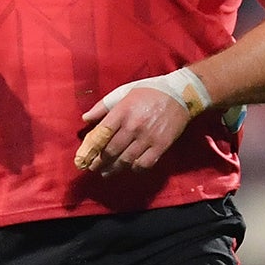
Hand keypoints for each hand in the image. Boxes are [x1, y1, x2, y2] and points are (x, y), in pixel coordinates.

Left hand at [76, 69, 204, 174]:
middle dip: (99, 163)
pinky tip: (129, 168)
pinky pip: (144, 164)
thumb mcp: (124, 92)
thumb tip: (85, 119)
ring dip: (113, 169)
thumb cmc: (149, 92)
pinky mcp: (161, 146)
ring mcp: (148, 137)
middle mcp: (133, 126)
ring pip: (126, 160)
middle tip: (93, 168)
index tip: (83, 157)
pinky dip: (134, 169)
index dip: (90, 149)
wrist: (181, 95)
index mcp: (122, 111)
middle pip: (111, 151)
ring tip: (106, 173)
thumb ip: (103, 106)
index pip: (101, 134)